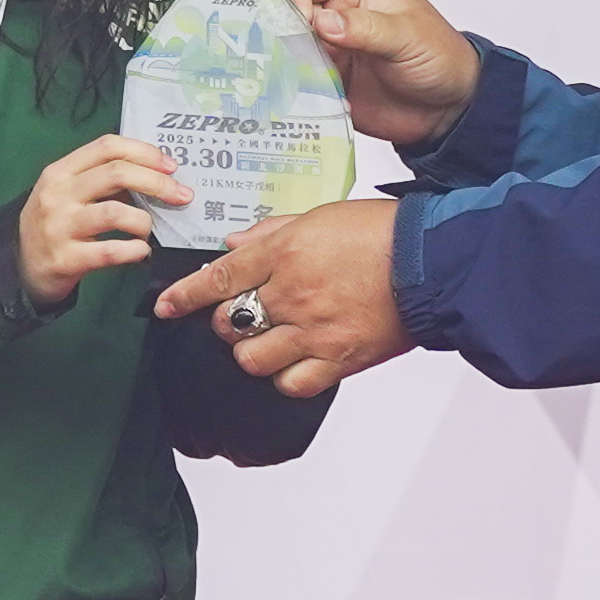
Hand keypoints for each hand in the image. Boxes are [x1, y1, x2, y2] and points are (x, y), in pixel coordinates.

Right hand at [11, 135, 184, 311]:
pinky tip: (141, 251)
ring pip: (116, 212)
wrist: (22, 267)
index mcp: (60, 171)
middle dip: (157, 183)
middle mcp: (58, 194)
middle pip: (117, 174)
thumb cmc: (56, 224)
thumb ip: (102, 180)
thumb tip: (157, 175)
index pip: (107, 147)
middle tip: (182, 196)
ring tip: (149, 230)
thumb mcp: (68, 193)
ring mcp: (60, 226)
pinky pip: (111, 251)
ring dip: (145, 221)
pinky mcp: (66, 259)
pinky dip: (134, 250)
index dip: (144, 152)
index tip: (171, 165)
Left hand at [151, 194, 413, 397]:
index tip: (166, 306)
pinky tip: (295, 360)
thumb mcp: (321, 215)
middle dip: (225, 320)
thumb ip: (273, 232)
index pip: (217, 279)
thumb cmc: (384, 233)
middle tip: (241, 313)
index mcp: (285, 253)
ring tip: (269, 339)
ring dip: (252, 350)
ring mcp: (314, 332)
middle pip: (229, 323)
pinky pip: (292, 383)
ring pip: (252, 359)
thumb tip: (234, 244)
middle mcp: (292, 295)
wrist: (434, 262)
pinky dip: (286, 376)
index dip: (184, 296)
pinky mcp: (339, 360)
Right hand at [285, 0, 480, 149]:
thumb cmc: (440, 57)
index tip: (305, 21)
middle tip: (298, 57)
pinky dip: (300, 92)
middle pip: (287, 12)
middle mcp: (335, 16)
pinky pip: (298, 84)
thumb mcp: (408, 36)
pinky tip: (317, 101)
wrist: (450, 109)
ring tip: (311, 82)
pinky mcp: (326, 84)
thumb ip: (366, 27)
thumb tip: (322, 21)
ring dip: (292, 66)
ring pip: (288, 50)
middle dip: (286, 33)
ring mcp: (329, 51)